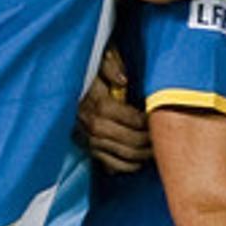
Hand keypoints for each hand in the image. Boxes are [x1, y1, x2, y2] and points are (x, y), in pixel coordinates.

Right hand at [76, 49, 152, 172]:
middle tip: (164, 137)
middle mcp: (94, 125)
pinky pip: (110, 163)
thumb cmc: (87, 70)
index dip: (150, 122)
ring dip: (143, 155)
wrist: (62, 85)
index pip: (134, 120)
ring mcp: (90, 139)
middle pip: (132, 140)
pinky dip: (127, 165)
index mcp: (100, 104)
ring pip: (124, 154)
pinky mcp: (86, 147)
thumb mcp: (98, 60)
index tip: (160, 118)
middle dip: (150, 141)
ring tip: (156, 151)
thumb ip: (111, 67)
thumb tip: (123, 80)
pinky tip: (139, 162)